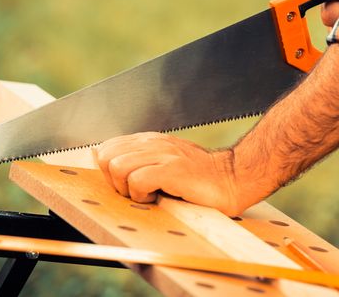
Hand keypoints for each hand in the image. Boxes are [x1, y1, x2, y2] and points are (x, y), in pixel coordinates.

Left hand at [93, 132, 243, 216]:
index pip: (105, 148)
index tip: (130, 185)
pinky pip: (138, 181)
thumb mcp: (166, 163)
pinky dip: (143, 196)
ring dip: (129, 189)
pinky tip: (161, 198)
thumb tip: (105, 164)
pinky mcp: (172, 169)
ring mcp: (164, 154)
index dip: (110, 172)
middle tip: (138, 191)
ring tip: (151, 194)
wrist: (233, 179)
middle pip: (106, 157)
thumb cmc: (200, 179)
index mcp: (150, 140)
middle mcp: (154, 142)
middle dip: (115, 181)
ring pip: (117, 167)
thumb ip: (140, 161)